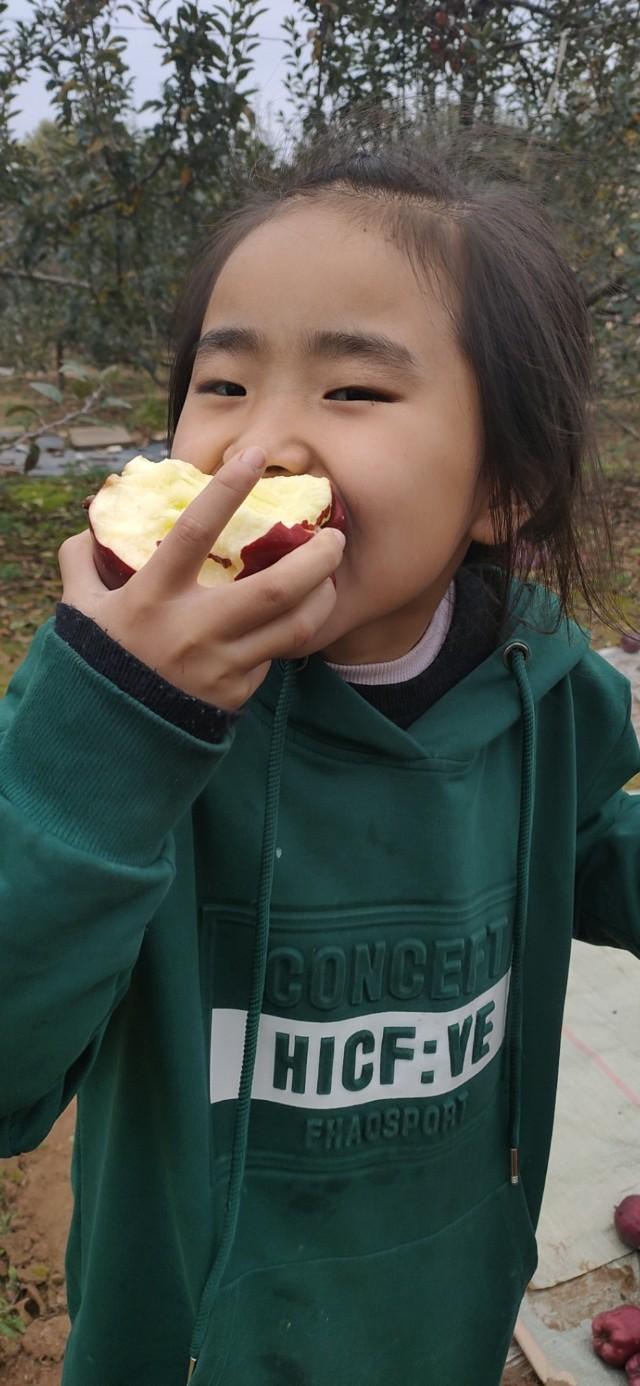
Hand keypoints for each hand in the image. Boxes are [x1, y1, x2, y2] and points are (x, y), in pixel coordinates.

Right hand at [58, 447, 345, 709]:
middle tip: (336, 537)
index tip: (254, 457)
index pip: (196, 532)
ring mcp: (221, 666)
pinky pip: (273, 657)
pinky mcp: (237, 693)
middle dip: (317, 559)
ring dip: (322, 599)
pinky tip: (295, 618)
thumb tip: (89, 528)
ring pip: (294, 629)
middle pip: (276, 589)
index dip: (226, 491)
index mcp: (152, 598)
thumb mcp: (80, 610)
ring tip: (330, 576)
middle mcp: (194, 630)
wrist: (108, 738)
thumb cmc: (97, 663)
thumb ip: (82, 564)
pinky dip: (288, 634)